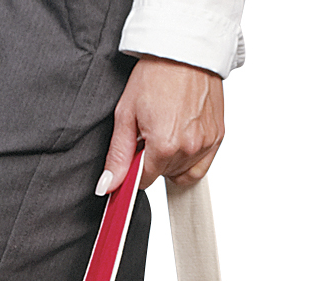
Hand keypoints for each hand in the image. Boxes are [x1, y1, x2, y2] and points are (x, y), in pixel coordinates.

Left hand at [97, 54, 224, 193]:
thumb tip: (107, 186)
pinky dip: (190, 158)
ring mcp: (206, 143)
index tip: (136, 150)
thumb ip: (118, 155)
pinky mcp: (218, 137)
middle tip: (152, 131)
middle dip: (153, 160)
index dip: (136, 168)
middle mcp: (188, 148)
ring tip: (168, 129)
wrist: (185, 49)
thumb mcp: (126, 114)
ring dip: (172, 159)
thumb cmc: (156, 74)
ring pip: (182, 171)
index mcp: (164, 145)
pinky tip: (182, 137)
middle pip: (163, 175)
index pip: (144, 181)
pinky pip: (201, 165)